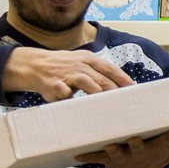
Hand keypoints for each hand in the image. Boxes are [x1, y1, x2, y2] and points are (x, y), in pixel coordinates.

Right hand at [2, 47, 132, 100]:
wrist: (35, 65)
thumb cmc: (63, 67)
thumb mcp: (81, 62)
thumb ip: (98, 72)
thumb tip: (120, 85)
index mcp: (88, 59)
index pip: (110, 68)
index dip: (122, 79)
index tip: (133, 88)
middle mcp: (79, 65)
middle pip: (102, 79)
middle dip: (115, 91)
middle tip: (126, 103)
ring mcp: (67, 74)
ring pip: (87, 84)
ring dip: (98, 95)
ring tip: (108, 106)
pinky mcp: (55, 85)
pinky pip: (65, 93)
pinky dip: (72, 99)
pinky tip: (79, 108)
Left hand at [74, 128, 168, 167]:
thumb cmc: (155, 157)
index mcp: (154, 148)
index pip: (165, 141)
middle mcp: (139, 152)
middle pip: (138, 146)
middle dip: (137, 143)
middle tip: (135, 137)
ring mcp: (123, 156)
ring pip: (117, 152)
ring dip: (112, 150)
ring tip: (108, 146)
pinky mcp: (108, 158)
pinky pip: (96, 157)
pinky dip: (87, 156)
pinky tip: (76, 155)